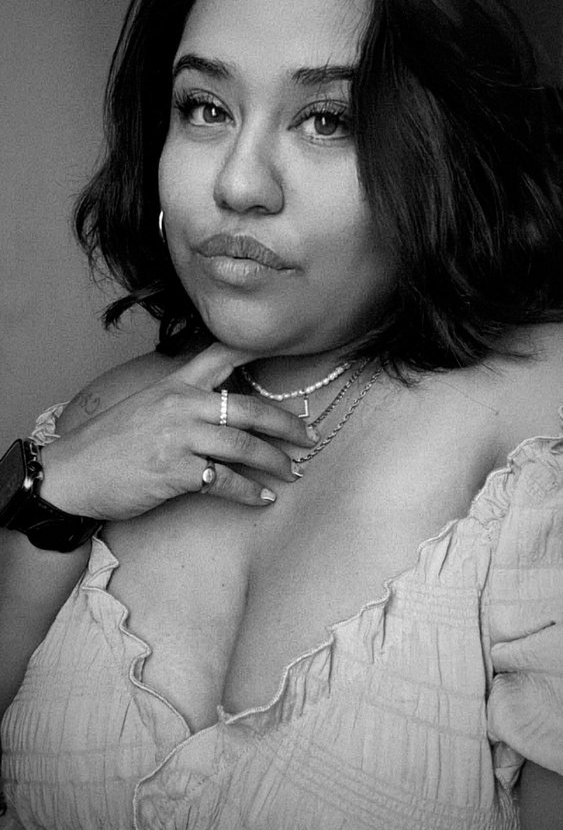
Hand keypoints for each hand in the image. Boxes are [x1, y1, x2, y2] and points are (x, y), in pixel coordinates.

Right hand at [40, 344, 315, 517]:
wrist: (72, 473)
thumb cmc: (109, 444)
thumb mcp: (145, 406)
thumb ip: (181, 400)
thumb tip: (220, 407)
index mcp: (174, 384)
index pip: (220, 356)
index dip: (254, 349)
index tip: (283, 346)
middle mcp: (181, 405)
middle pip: (248, 408)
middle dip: (286, 424)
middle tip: (309, 436)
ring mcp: (179, 438)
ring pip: (243, 445)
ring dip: (274, 461)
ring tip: (292, 472)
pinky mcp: (176, 472)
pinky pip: (224, 481)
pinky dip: (249, 491)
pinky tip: (264, 497)